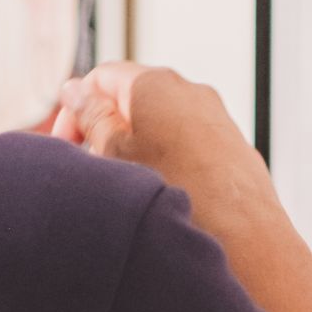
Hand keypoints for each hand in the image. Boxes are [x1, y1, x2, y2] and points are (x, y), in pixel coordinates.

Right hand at [45, 63, 294, 256]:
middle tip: (94, 165)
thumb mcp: (114, 152)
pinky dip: (166, 157)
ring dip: (136, 146)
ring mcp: (215, 116)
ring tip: (129, 184)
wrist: (244, 234)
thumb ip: (91, 115)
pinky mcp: (230, 143)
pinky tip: (162, 190)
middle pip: (131, 98)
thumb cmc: (177, 191)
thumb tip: (75, 90)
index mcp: (155, 83)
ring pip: (160, 121)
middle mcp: (189, 90)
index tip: (68, 142)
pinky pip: (187, 140)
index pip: (101, 77)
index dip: (76, 109)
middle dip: (106, 128)